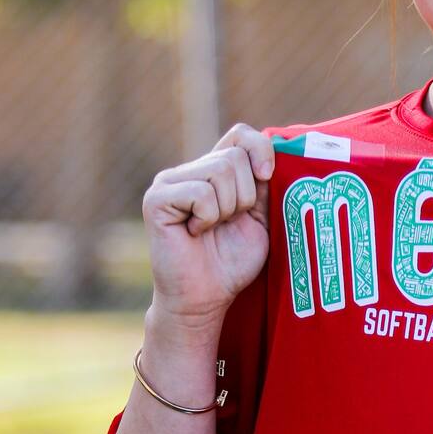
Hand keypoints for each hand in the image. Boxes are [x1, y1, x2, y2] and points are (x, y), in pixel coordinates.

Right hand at [141, 123, 276, 329]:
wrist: (205, 299)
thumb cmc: (231, 264)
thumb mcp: (260, 220)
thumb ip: (265, 186)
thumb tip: (276, 153)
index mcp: (214, 171)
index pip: (241, 134)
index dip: (260, 149)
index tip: (267, 176)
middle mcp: (189, 171)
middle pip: (234, 157)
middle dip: (245, 197)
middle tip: (229, 223)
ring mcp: (169, 182)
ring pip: (220, 172)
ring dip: (227, 210)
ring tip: (211, 230)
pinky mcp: (157, 199)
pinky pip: (200, 193)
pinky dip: (208, 217)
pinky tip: (195, 233)